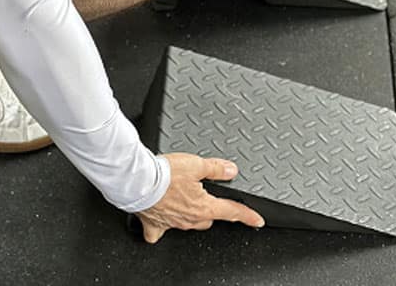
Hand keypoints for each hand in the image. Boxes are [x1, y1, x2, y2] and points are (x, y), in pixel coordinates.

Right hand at [135, 153, 264, 243]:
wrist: (138, 182)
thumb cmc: (164, 174)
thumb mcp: (196, 164)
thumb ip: (216, 168)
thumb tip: (232, 170)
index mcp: (203, 207)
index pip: (231, 212)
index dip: (247, 215)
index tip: (257, 220)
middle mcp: (189, 219)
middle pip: (209, 218)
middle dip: (212, 209)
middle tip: (208, 195)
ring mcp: (172, 223)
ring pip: (189, 223)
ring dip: (191, 214)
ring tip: (187, 201)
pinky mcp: (155, 224)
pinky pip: (160, 231)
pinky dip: (162, 227)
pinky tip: (162, 219)